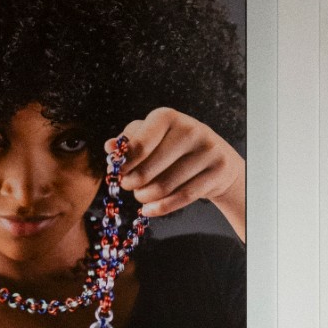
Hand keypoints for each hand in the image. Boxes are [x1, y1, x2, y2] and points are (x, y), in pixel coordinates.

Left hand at [105, 107, 244, 241]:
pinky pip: (182, 197)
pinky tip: (149, 210)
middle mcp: (190, 130)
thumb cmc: (176, 147)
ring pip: (164, 187)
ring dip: (145, 197)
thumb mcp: (154, 137)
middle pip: (148, 171)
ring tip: (141, 196)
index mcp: (168, 117)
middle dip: (132, 184)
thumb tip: (109, 148)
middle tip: (128, 186)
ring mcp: (207, 151)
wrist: (218, 160)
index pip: (138, 146)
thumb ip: (130, 141)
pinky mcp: (218, 172)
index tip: (117, 172)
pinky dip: (161, 208)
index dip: (123, 165)